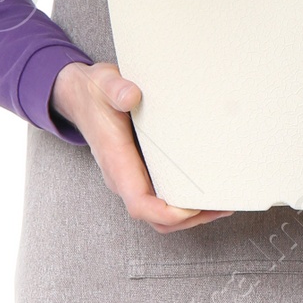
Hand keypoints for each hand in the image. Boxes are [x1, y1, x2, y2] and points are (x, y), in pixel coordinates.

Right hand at [50, 60, 233, 231]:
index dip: (165, 213)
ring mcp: (133, 178)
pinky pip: (163, 199)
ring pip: (161, 214)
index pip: (139, 203)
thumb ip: (116, 89)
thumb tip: (132, 95)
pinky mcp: (141, 173)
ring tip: (221, 204)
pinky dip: (186, 202)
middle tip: (220, 206)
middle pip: (156, 217)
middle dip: (188, 219)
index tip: (191, 209)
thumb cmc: (94, 93)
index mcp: (116, 161)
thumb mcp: (103, 83)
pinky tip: (205, 191)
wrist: (81, 96)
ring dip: (191, 215)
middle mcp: (124, 177)